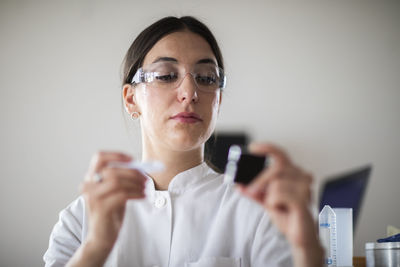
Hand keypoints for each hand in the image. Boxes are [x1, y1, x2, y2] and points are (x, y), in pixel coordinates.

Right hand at [80, 151, 146, 252]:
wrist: (101, 237)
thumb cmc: (110, 212)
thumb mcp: (116, 191)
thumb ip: (122, 179)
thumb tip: (140, 167)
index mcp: (91, 178)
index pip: (99, 157)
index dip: (117, 155)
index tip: (133, 160)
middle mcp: (89, 185)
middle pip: (112, 170)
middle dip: (133, 172)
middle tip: (145, 178)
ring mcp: (93, 197)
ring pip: (117, 181)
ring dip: (135, 183)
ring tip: (145, 189)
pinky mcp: (101, 208)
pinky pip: (122, 194)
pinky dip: (136, 193)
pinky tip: (143, 196)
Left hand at [238, 143, 322, 266]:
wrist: (300, 236)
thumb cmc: (288, 216)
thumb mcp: (267, 201)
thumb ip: (254, 192)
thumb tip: (239, 185)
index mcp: (293, 174)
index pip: (282, 155)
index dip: (268, 148)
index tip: (253, 147)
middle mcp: (301, 178)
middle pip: (276, 168)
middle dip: (260, 180)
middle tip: (251, 191)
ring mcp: (304, 188)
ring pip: (276, 182)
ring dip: (269, 196)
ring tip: (276, 206)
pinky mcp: (303, 200)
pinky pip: (279, 194)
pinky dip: (274, 202)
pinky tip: (281, 209)